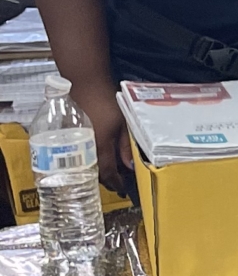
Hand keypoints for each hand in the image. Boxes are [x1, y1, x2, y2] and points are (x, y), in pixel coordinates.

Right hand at [70, 77, 135, 192]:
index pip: (108, 173)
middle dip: (106, 181)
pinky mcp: (70, 138)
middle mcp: (86, 149)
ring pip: (86, 166)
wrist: (86, 85)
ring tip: (108, 174)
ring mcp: (76, 144)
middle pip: (95, 173)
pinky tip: (96, 162)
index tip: (123, 190)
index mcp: (101, 146)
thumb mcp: (123, 123)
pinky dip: (88, 163)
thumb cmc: (107, 102)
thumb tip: (129, 167)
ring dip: (97, 173)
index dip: (116, 183)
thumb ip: (126, 146)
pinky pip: (79, 157)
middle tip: (116, 184)